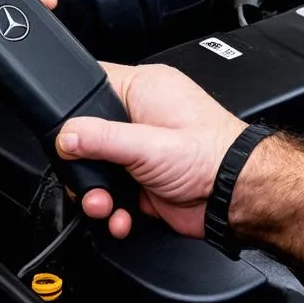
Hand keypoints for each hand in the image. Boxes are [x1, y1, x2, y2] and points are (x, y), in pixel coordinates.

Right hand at [56, 63, 246, 239]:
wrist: (237, 198)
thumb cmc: (212, 155)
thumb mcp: (147, 144)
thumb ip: (102, 139)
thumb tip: (67, 135)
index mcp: (143, 89)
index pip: (94, 85)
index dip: (76, 107)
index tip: (67, 133)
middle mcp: (141, 117)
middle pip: (90, 134)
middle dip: (84, 164)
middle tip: (84, 178)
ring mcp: (142, 151)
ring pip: (99, 168)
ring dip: (96, 192)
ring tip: (102, 205)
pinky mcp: (145, 181)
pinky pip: (114, 193)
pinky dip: (113, 209)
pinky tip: (120, 216)